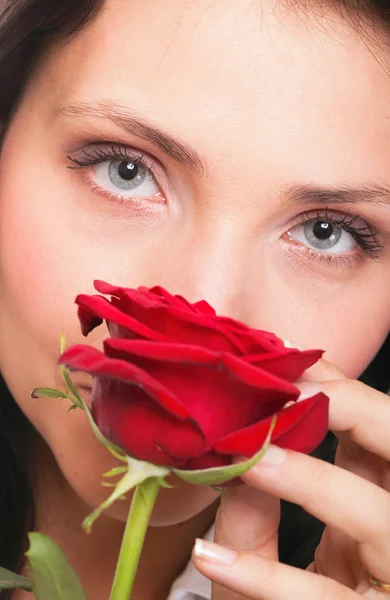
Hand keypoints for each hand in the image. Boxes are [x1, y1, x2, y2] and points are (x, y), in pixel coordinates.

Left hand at [192, 358, 389, 598]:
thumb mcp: (268, 546)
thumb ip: (254, 503)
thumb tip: (235, 447)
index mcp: (382, 502)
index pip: (377, 432)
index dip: (341, 389)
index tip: (288, 360)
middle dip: (356, 409)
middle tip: (293, 387)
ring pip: (380, 519)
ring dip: (312, 482)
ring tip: (251, 459)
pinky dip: (265, 579)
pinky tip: (212, 557)